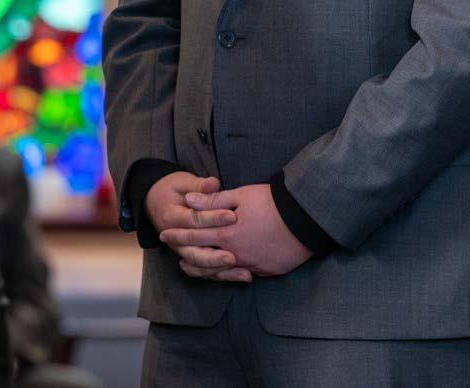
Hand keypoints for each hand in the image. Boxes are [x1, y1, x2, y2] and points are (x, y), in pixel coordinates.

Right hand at [145, 172, 246, 282]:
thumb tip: (213, 183)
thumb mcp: (183, 182)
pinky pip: (204, 271)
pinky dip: (221, 275)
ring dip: (221, 271)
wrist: (155, 201)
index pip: (194, 220)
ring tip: (244, 273)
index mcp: (172, 217)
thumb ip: (199, 185)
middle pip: (194, 253)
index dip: (213, 218)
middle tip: (234, 256)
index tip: (233, 216)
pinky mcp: (190, 256)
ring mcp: (181, 250)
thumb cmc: (173, 189)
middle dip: (215, 256)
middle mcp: (174, 239)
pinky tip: (241, 275)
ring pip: (199, 267)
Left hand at [159, 183, 312, 279]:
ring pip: (218, 271)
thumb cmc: (273, 203)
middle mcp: (235, 254)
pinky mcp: (265, 270)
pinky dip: (227, 272)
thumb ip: (213, 201)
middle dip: (184, 251)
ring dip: (202, 268)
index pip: (195, 235)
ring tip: (190, 265)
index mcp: (227, 233)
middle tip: (171, 249)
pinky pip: (240, 273)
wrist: (305, 219)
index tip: (164, 233)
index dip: (178, 234)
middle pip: (202, 257)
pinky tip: (223, 268)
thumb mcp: (242, 195)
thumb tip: (188, 200)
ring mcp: (250, 265)